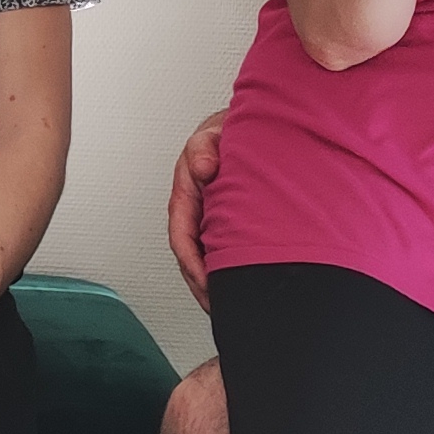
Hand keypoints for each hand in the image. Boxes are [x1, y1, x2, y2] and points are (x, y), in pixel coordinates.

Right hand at [164, 106, 228, 313]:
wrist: (252, 128)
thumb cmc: (227, 131)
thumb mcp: (213, 133)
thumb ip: (205, 146)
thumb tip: (205, 167)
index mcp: (187, 192)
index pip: (181, 235)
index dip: (191, 262)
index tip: (205, 282)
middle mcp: (198, 209)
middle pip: (192, 255)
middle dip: (202, 284)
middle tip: (216, 306)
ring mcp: (214, 217)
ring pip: (209, 256)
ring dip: (216, 281)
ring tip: (229, 305)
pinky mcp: (232, 221)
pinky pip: (226, 250)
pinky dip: (232, 269)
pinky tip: (244, 281)